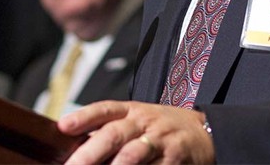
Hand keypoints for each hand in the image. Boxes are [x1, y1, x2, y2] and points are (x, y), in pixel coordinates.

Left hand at [58, 100, 214, 163]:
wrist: (206, 133)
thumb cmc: (162, 129)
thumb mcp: (138, 120)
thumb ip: (109, 131)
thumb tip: (74, 149)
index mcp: (132, 111)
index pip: (105, 109)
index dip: (84, 116)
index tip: (63, 126)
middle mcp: (144, 123)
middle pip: (114, 134)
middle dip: (89, 153)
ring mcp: (160, 142)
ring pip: (132, 155)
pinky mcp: (174, 161)